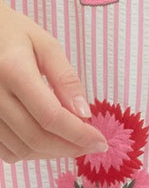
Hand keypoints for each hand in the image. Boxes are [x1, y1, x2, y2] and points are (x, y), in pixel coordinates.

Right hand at [0, 0, 108, 162]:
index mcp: (13, 71)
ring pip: (21, 150)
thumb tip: (84, 113)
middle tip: (92, 145)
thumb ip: (65, 79)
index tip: (100, 142)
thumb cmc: (16, 35)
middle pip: (36, 137)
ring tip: (73, 142)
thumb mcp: (46, 45)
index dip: (78, 133)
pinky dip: (31, 152)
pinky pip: (7, 152)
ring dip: (51, 153)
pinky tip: (49, 140)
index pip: (50, 115)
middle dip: (69, 147)